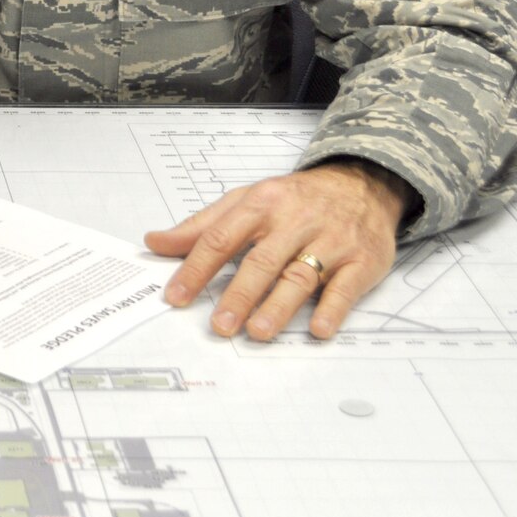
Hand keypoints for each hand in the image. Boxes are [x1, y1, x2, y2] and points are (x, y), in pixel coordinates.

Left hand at [146, 159, 415, 339]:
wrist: (361, 183)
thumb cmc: (294, 199)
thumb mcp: (245, 201)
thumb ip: (201, 226)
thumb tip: (155, 242)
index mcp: (260, 204)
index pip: (221, 238)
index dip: (196, 268)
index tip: (176, 296)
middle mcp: (294, 221)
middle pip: (262, 260)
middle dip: (239, 295)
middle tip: (219, 325)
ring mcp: (331, 240)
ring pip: (301, 274)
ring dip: (279, 306)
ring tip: (257, 332)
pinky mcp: (362, 260)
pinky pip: (346, 286)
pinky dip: (332, 308)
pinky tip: (318, 329)